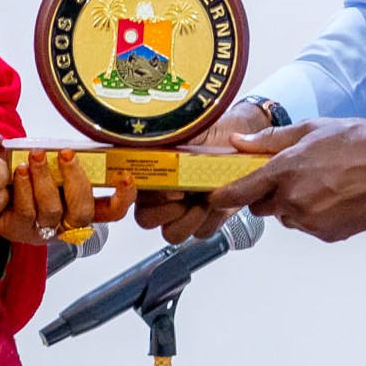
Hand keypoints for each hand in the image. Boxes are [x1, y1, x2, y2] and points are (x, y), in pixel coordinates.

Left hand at [0, 150, 137, 244]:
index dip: (123, 198)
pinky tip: (20, 171)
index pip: (110, 211)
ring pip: (53, 211)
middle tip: (66, 154)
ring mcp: (41, 230)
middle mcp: (64, 223)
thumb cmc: (22, 168)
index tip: (125, 176)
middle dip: (77, 180)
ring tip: (36, 156)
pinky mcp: (16, 231)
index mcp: (79, 207)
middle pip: (84, 212)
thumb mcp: (48, 160)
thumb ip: (64, 155)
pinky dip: (25, 189)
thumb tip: (79, 141)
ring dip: (46, 180)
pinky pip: (26, 214)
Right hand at [135, 101, 273, 243]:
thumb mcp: (184, 131)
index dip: (149, 195)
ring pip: (172, 234)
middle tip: (186, 194)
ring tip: (205, 199)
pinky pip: (200, 233)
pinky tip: (218, 202)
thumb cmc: (207, 134)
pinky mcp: (203, 222)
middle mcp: (158, 195)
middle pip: (145, 219)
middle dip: (167, 211)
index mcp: (147, 171)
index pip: (130, 191)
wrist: (235, 140)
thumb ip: (165, 139)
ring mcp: (180, 212)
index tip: (171, 188)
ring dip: (190, 219)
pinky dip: (211, 219)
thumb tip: (151, 142)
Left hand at [209, 117, 365, 242]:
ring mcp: (311, 222)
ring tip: (324, 183)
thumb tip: (240, 143)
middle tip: (294, 175)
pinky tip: (337, 196)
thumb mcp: (311, 129)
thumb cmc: (358, 140)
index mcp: (285, 171)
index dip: (224, 196)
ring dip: (296, 204)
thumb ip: (271, 140)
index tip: (214, 197)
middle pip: (264, 206)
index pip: (241, 192)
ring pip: (289, 217)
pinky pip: (311, 226)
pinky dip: (317, 215)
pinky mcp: (329, 235)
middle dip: (271, 194)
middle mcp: (293, 201)